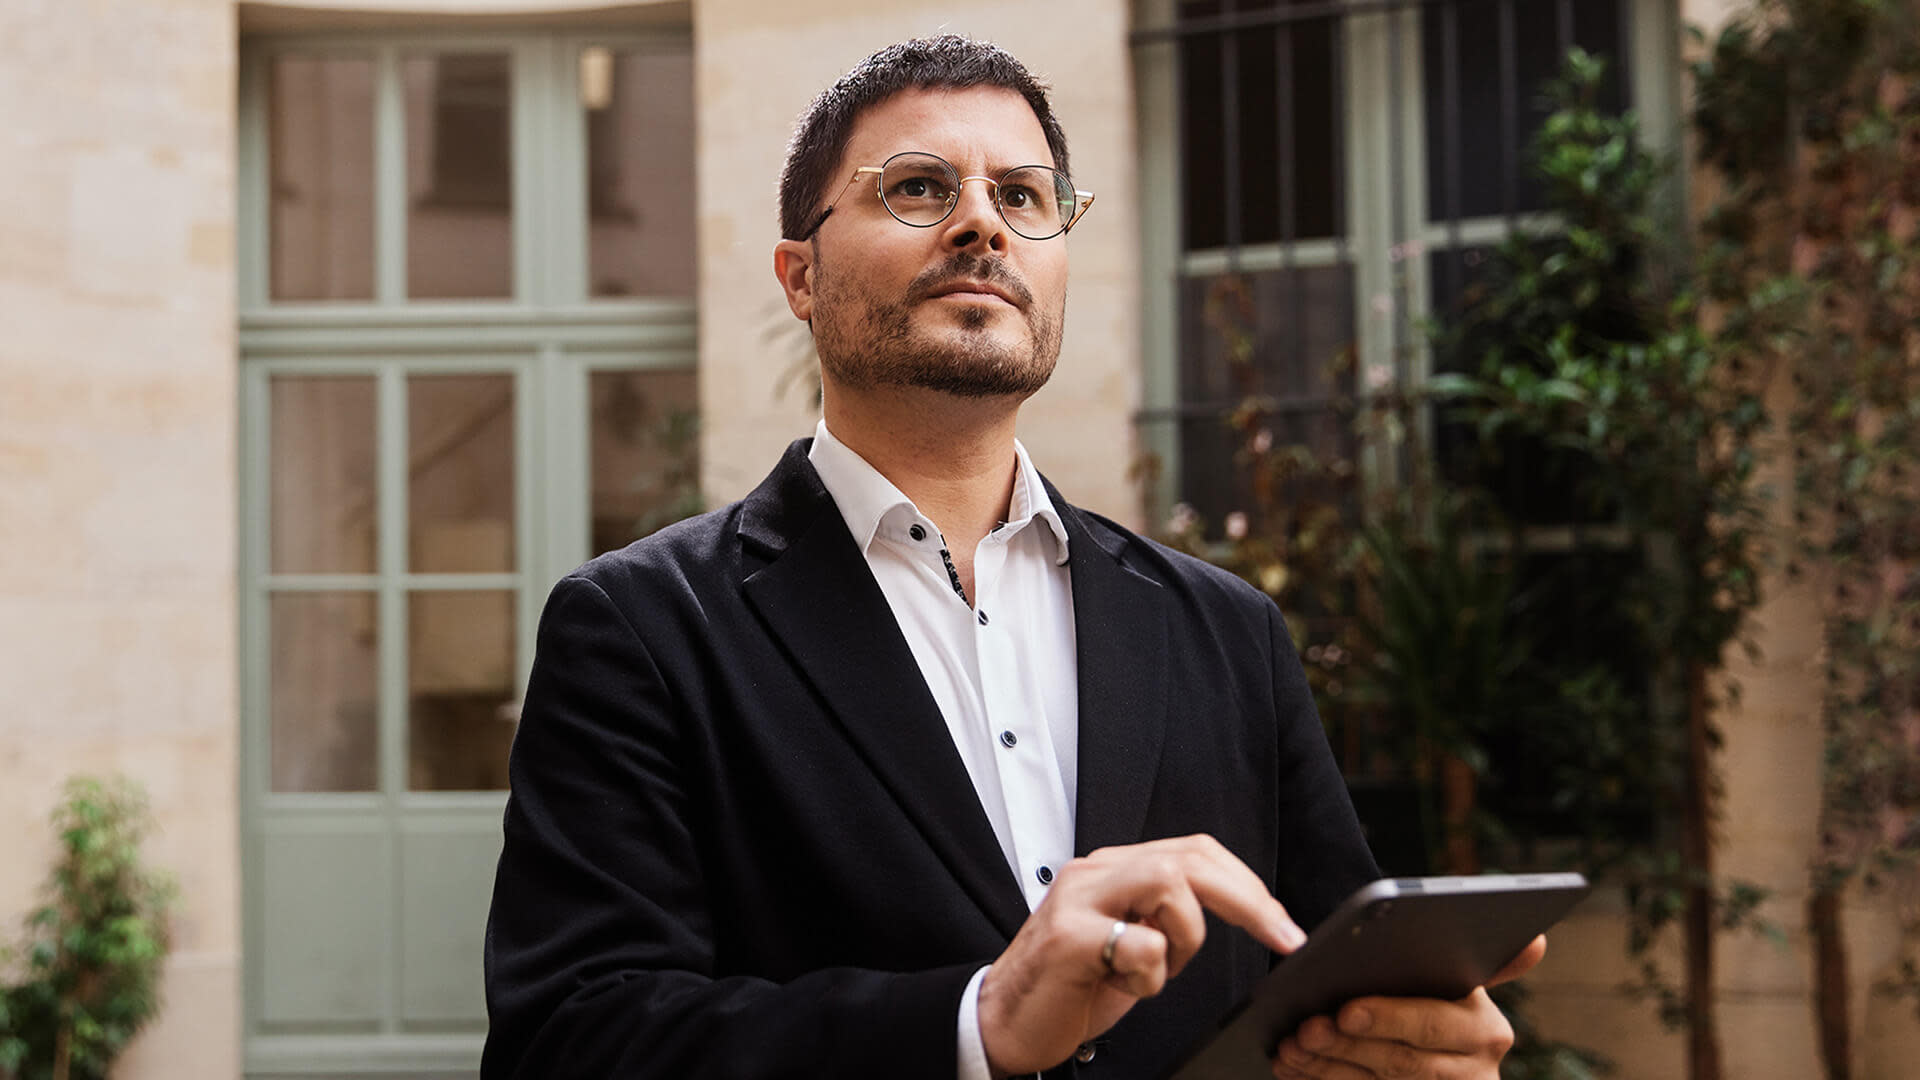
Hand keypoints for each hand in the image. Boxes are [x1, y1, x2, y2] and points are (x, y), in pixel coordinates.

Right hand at [977, 834, 1306, 1077]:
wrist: (1003, 1022)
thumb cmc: (1071, 987)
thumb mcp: (1129, 942)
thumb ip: (1166, 915)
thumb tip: (1242, 910)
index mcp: (1113, 869)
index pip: (1194, 852)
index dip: (1247, 884)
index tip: (1283, 925)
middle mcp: (1095, 872)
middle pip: (1190, 858)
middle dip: (1248, 900)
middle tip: (1281, 936)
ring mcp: (1078, 900)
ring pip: (1169, 884)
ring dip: (1185, 939)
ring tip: (1156, 972)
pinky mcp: (1067, 937)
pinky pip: (1141, 943)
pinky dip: (1150, 977)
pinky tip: (1123, 987)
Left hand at [1270, 934, 1546, 1079]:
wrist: (1434, 1060)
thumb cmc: (1432, 1003)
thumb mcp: (1458, 984)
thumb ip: (1489, 961)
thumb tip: (1537, 940)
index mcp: (1485, 1028)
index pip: (1433, 1023)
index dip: (1389, 1018)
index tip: (1346, 1009)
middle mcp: (1473, 1070)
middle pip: (1400, 1060)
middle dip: (1345, 1044)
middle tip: (1304, 1027)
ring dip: (1326, 1066)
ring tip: (1290, 1045)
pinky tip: (1292, 1068)